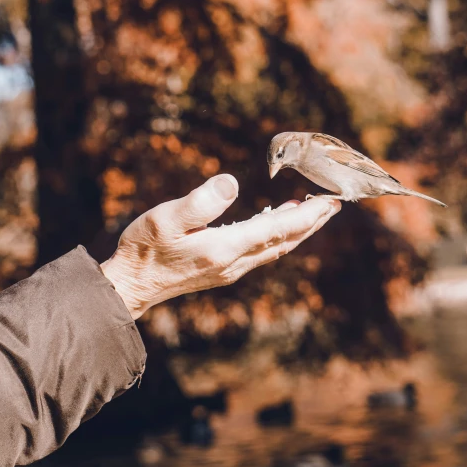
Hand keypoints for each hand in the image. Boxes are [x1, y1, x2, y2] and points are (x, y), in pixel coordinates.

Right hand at [101, 174, 339, 318]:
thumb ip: (200, 201)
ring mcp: (230, 268)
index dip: (307, 215)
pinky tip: (274, 221)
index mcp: (225, 248)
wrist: (131, 285)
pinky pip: (261, 250)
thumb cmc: (144, 248)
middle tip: (335, 204)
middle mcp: (234, 262)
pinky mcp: (222, 268)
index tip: (331, 201)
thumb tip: (232, 182)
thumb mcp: (166, 218)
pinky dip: (277, 234)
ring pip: (276, 248)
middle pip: (285, 241)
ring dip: (298, 229)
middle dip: (312, 222)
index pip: (278, 229)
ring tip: (314, 210)